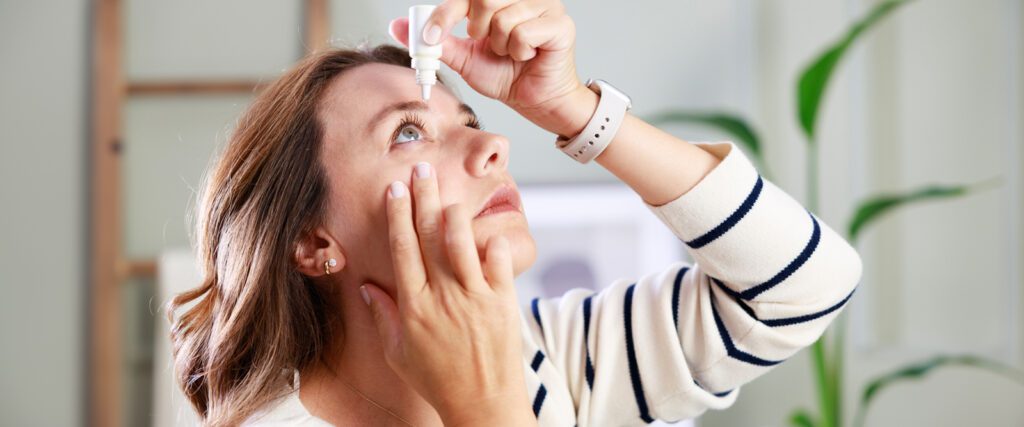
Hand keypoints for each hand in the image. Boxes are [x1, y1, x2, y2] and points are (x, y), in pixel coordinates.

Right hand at [360, 162, 533, 425]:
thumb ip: (384, 316)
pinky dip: (494, 245)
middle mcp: (442, 297)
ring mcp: (474, 298)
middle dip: (423, 199)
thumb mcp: (399, 352)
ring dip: (454, 214)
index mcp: (414, 307)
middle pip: (429, 237)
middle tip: (421, 169)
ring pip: (462, 243)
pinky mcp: (502, 303)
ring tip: (449, 193)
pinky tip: (489, 230)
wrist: (482, 404)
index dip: (398, 216)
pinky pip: (499, 264)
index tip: (395, 189)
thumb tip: (367, 286)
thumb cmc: (438, 380)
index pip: (402, 249)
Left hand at [388, 0, 594, 137]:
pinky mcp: (561, 24)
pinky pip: (524, 33)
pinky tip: (528, 56)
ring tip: (512, 54)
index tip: (430, 37)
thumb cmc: (506, 76)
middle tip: (489, 46)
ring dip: (501, 47)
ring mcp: (546, 6)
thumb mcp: (463, 58)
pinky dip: (519, 52)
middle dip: (478, 30)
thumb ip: (436, 41)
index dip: (444, 14)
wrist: (535, 101)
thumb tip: (399, 26)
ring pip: (504, 19)